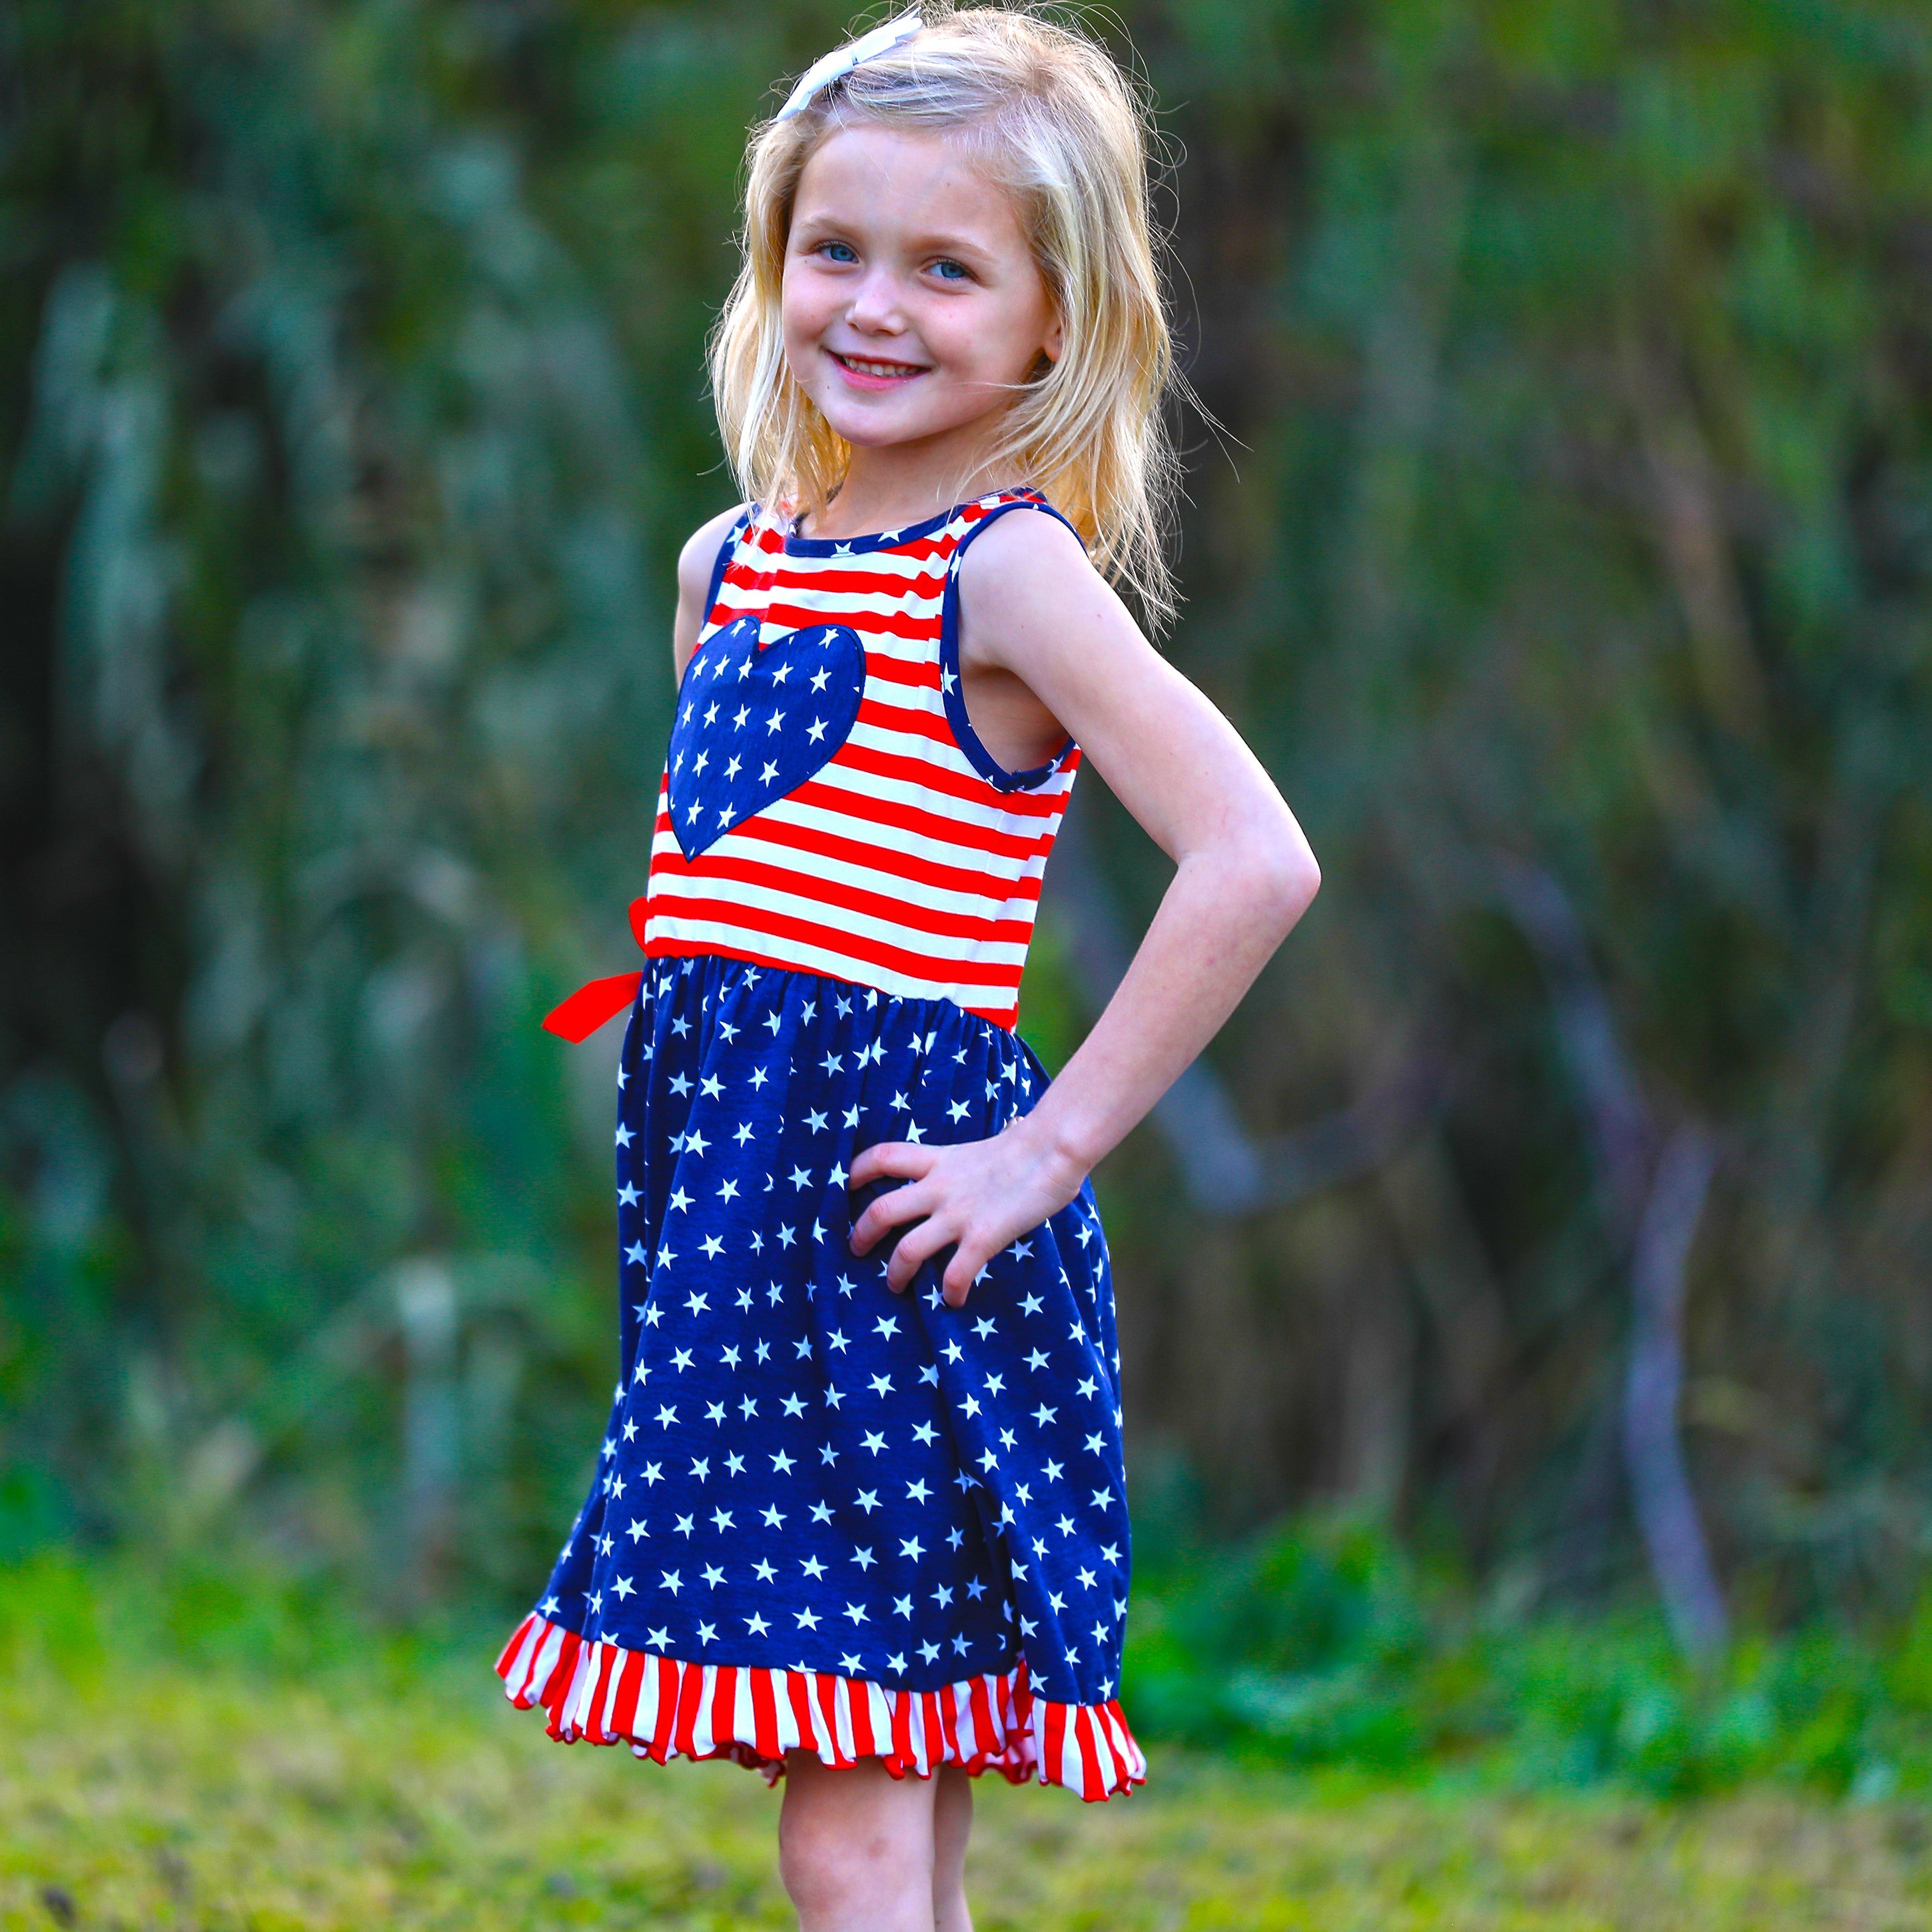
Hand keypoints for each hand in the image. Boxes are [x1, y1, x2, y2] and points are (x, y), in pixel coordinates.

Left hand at [847, 1115, 1086, 1306]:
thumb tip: (953, 1185)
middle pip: (881, 1211)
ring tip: (895, 1286)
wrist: (1052, 1149)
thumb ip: (955, 1170)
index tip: (846, 1186)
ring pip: (906, 1250)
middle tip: (856, 1250)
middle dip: (861, 1235)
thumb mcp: (975, 1153)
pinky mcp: (981, 1237)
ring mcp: (958, 1214)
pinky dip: (950, 1292)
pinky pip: (954, 1275)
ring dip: (895, 1274)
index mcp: (937, 1161)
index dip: (856, 1171)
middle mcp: (939, 1188)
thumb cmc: (1025, 1149)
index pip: (882, 1157)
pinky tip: (954, 1300)